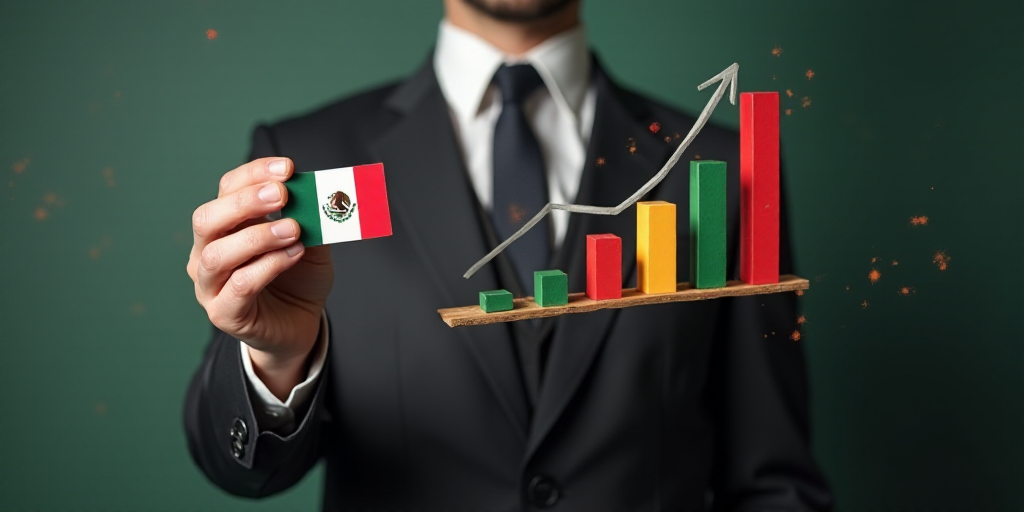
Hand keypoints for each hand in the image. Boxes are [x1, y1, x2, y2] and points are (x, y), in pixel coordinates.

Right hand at [187, 158, 333, 397]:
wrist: (300, 325)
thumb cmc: (298, 278)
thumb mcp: (310, 241)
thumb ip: (310, 219)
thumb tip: (319, 193)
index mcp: (224, 226)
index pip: (227, 189)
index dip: (254, 174)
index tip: (287, 168)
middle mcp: (206, 252)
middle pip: (207, 218)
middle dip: (245, 202)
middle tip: (282, 194)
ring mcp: (209, 285)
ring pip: (217, 254)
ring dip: (258, 236)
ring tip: (294, 229)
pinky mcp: (224, 313)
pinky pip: (240, 285)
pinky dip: (268, 266)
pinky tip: (294, 255)